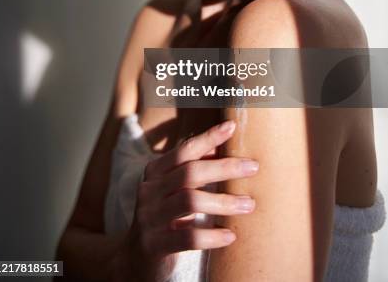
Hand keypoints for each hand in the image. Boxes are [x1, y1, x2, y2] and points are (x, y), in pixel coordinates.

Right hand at [124, 119, 258, 280]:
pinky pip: (187, 237)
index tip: (232, 127)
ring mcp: (149, 218)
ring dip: (224, 201)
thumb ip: (191, 170)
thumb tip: (219, 147)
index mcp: (154, 173)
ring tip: (249, 204)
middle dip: (224, 167)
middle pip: (190, 172)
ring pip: (190, 201)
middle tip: (253, 167)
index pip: (184, 151)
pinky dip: (211, 235)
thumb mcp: (172, 191)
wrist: (134, 260)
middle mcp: (149, 191)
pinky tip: (230, 236)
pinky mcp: (154, 245)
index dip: (208, 138)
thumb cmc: (163, 218)